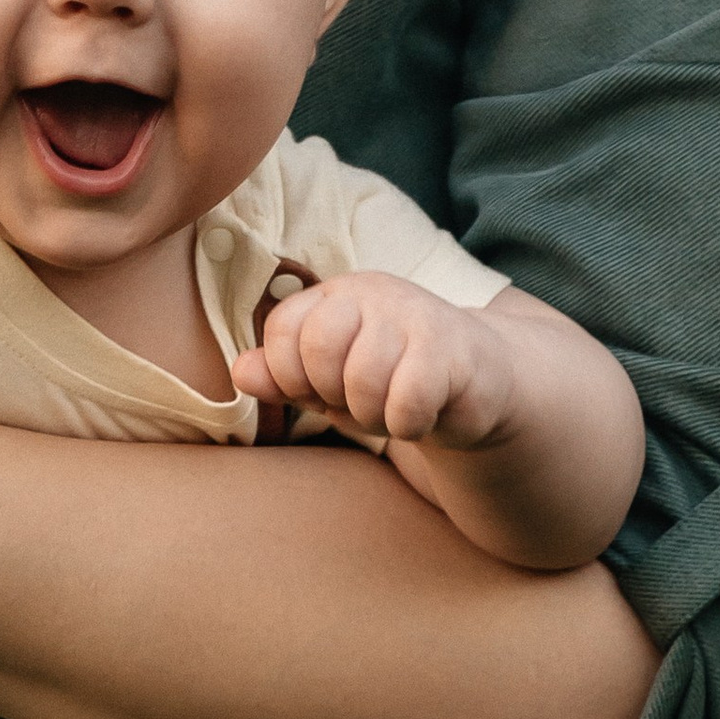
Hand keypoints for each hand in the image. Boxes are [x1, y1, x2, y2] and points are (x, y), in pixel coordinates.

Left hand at [231, 272, 523, 451]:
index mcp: (336, 295)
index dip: (292, 376)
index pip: (284, 330)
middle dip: (334, 395)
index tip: (321, 390)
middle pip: (319, 350)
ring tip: (394, 408)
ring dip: (375, 415)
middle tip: (361, 402)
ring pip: (364, 381)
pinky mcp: (454, 348)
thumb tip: (241, 374)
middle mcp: (373, 293)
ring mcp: (416, 314)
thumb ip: (282, 376)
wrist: (478, 385)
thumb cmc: (391, 381)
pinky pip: (406, 402)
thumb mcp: (329, 381)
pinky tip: (423, 414)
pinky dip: (408, 425)